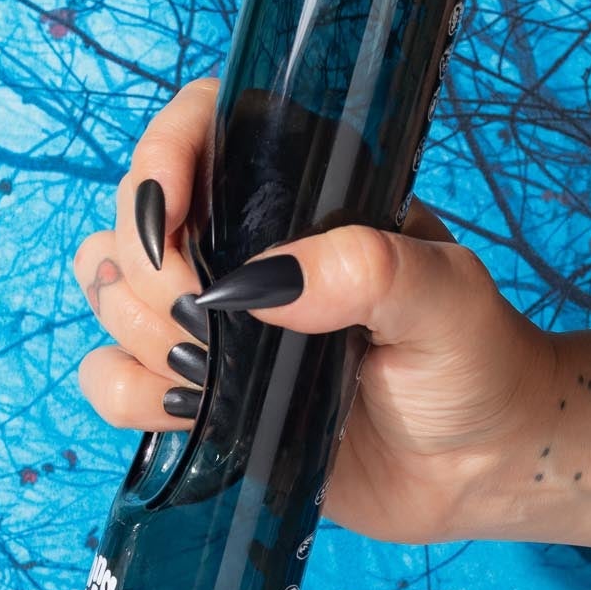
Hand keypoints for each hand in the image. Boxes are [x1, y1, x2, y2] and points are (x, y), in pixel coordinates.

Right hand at [73, 77, 555, 543]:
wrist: (481, 464)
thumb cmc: (477, 361)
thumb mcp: (446, 296)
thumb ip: (366, 269)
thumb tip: (253, 287)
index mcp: (302, 192)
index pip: (199, 125)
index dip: (160, 157)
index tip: (170, 215)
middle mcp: (245, 245)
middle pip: (136, 218)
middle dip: (153, 270)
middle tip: (215, 322)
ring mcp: (216, 320)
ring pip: (110, 294)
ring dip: (144, 332)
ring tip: (218, 371)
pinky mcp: (199, 393)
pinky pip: (110, 376)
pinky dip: (131, 393)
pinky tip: (197, 411)